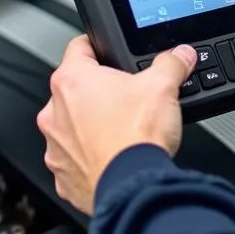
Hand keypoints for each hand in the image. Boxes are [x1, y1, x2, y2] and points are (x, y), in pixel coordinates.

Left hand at [37, 36, 196, 214]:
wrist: (133, 188)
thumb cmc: (137, 137)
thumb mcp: (164, 86)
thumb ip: (171, 63)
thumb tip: (180, 55)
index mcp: (72, 81)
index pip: (78, 47)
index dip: (96, 45)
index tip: (106, 50)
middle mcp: (54, 112)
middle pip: (76, 89)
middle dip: (100, 91)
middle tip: (127, 97)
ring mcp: (55, 146)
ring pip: (72, 125)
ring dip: (92, 125)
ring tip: (123, 130)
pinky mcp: (62, 175)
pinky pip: (75, 158)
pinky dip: (92, 156)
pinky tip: (115, 156)